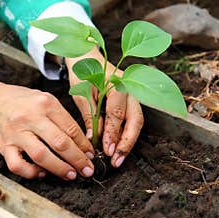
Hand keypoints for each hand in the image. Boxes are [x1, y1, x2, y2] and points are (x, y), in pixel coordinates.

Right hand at [0, 71, 94, 179]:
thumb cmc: (22, 101)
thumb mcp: (45, 99)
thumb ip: (62, 118)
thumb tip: (81, 142)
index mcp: (45, 103)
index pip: (71, 128)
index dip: (84, 145)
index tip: (91, 155)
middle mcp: (30, 117)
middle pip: (60, 143)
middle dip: (77, 159)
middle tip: (87, 169)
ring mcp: (16, 133)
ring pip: (41, 155)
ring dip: (59, 168)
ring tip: (71, 174)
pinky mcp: (4, 146)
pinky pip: (18, 165)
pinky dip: (32, 173)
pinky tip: (42, 173)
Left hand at [66, 48, 143, 167]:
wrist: (88, 57)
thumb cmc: (83, 73)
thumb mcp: (81, 94)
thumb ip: (89, 115)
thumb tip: (93, 139)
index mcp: (116, 83)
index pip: (117, 114)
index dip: (112, 134)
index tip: (107, 150)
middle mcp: (130, 87)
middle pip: (135, 119)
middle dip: (127, 142)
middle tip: (117, 160)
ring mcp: (134, 92)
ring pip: (137, 121)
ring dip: (129, 141)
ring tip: (118, 158)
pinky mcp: (133, 98)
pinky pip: (133, 118)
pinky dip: (127, 133)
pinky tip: (119, 146)